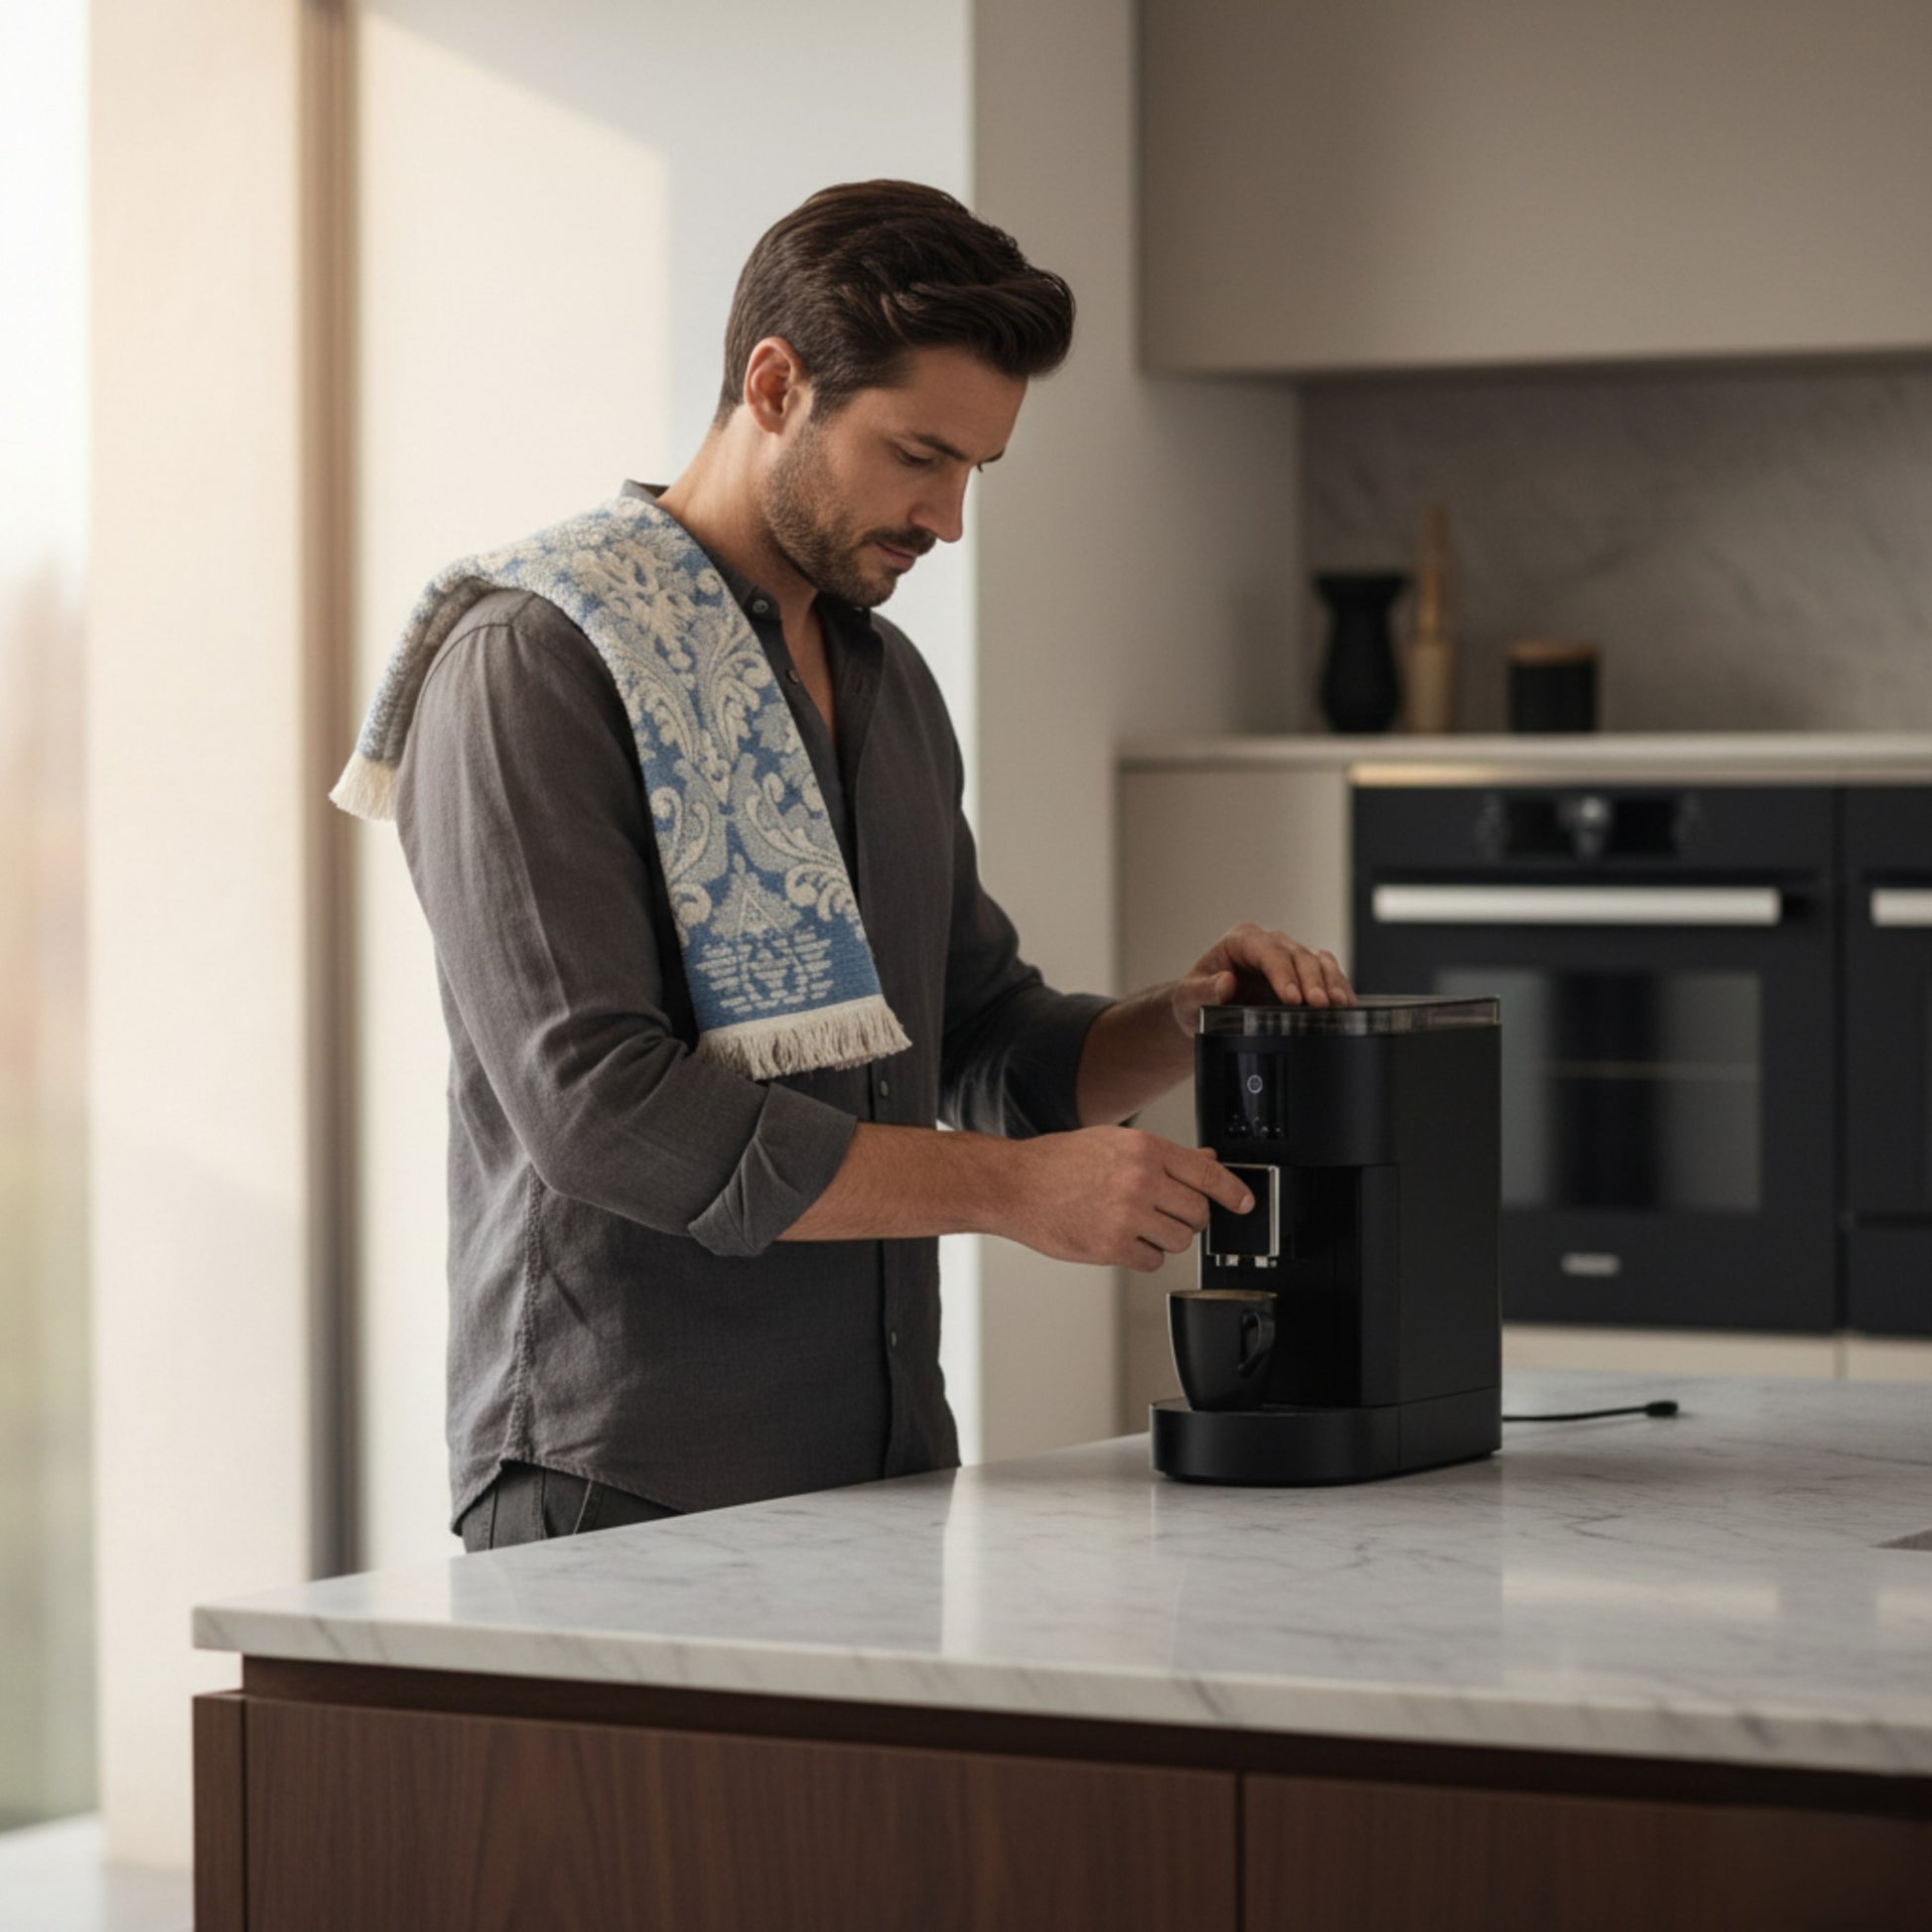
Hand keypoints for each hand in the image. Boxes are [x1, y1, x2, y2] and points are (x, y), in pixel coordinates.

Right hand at [1001, 1128, 1254, 1273]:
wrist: (1015, 1185)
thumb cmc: (1059, 1163)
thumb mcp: (1115, 1143)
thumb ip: (1164, 1156)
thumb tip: (1207, 1160)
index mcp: (1145, 1149)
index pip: (1207, 1172)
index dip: (1233, 1191)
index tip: (1245, 1203)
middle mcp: (1141, 1180)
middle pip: (1198, 1212)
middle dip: (1188, 1217)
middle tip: (1165, 1213)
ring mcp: (1127, 1215)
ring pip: (1179, 1240)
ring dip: (1165, 1238)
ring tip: (1135, 1224)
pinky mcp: (1112, 1246)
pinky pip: (1153, 1261)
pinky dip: (1142, 1255)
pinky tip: (1121, 1239)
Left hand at [1172, 922, 1353, 1034]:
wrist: (1205, 1011)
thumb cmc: (1195, 999)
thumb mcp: (1188, 998)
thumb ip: (1203, 990)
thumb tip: (1225, 983)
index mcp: (1241, 941)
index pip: (1266, 951)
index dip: (1282, 973)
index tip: (1291, 998)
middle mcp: (1269, 944)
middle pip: (1297, 955)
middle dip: (1310, 981)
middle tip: (1317, 1005)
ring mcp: (1289, 958)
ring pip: (1317, 961)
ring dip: (1330, 982)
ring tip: (1337, 1004)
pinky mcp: (1304, 975)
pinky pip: (1327, 974)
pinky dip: (1338, 987)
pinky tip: (1346, 1005)